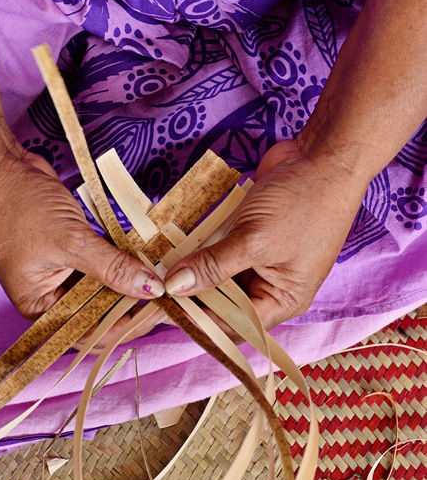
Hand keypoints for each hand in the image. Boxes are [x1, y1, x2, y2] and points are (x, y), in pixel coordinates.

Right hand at [0, 150, 163, 319]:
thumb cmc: (15, 205)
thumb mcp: (68, 240)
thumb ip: (111, 267)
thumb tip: (150, 289)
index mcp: (39, 307)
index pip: (88, 332)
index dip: (123, 326)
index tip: (156, 314)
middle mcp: (51, 296)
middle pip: (99, 313)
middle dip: (131, 305)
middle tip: (168, 295)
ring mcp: (62, 273)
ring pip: (104, 289)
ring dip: (130, 283)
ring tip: (162, 278)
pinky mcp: (72, 251)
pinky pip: (102, 265)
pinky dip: (121, 262)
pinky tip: (146, 260)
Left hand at [163, 140, 368, 330]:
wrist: (324, 154)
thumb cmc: (305, 201)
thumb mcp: (255, 239)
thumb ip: (214, 266)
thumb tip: (176, 287)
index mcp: (284, 300)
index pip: (235, 325)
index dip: (200, 321)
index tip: (165, 309)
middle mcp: (272, 287)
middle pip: (223, 305)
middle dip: (192, 297)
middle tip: (155, 288)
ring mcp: (260, 262)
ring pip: (217, 279)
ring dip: (192, 274)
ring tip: (158, 272)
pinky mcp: (249, 238)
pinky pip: (219, 253)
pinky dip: (200, 252)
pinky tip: (173, 251)